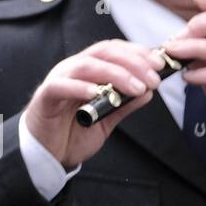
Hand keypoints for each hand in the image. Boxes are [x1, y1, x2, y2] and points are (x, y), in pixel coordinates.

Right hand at [25, 39, 164, 168]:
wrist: (46, 155)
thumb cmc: (73, 133)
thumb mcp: (107, 118)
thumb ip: (124, 104)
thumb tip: (149, 91)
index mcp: (87, 71)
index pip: (112, 50)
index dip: (137, 52)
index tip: (160, 64)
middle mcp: (72, 70)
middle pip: (103, 52)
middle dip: (132, 62)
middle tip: (153, 79)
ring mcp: (58, 80)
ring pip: (86, 66)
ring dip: (115, 74)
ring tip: (136, 88)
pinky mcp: (45, 97)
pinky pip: (61, 86)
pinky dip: (80, 87)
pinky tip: (97, 93)